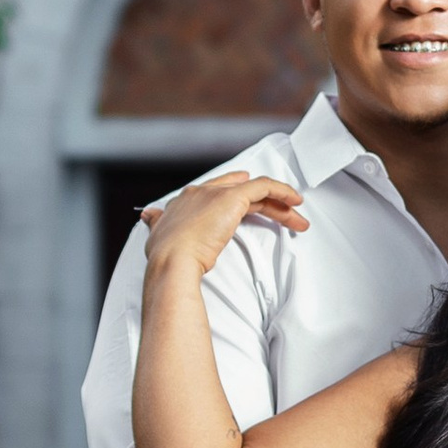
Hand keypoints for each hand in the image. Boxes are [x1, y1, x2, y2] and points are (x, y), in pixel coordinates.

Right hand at [140, 171, 307, 273]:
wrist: (172, 261)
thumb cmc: (166, 257)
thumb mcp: (158, 236)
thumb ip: (157, 224)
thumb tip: (150, 216)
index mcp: (184, 201)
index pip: (216, 191)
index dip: (236, 193)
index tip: (253, 201)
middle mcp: (201, 192)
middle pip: (240, 191)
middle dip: (264, 203)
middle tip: (285, 215)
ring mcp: (217, 193)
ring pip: (257, 191)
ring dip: (280, 205)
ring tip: (298, 221)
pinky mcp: (233, 197)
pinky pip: (265, 187)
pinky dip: (282, 191)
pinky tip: (295, 202)